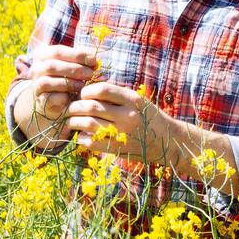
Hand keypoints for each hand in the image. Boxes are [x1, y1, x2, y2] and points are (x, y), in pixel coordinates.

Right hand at [17, 45, 98, 144]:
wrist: (51, 101)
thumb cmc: (65, 78)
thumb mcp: (71, 66)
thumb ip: (81, 62)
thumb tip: (95, 62)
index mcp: (42, 55)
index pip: (58, 51)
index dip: (77, 55)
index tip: (94, 60)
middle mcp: (35, 69)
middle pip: (52, 66)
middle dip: (74, 69)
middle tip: (90, 74)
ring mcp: (36, 85)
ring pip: (47, 81)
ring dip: (68, 83)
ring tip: (83, 85)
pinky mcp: (40, 101)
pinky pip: (50, 97)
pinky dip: (63, 96)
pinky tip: (75, 96)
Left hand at [61, 81, 175, 162]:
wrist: (167, 140)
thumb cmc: (147, 116)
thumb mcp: (137, 100)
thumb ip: (116, 95)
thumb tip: (87, 89)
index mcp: (132, 99)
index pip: (101, 89)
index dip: (86, 91)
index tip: (82, 94)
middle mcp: (128, 115)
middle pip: (91, 106)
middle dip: (75, 106)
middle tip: (71, 108)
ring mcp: (123, 133)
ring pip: (88, 123)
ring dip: (74, 121)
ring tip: (72, 120)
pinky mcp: (118, 149)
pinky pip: (91, 142)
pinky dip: (81, 137)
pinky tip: (81, 135)